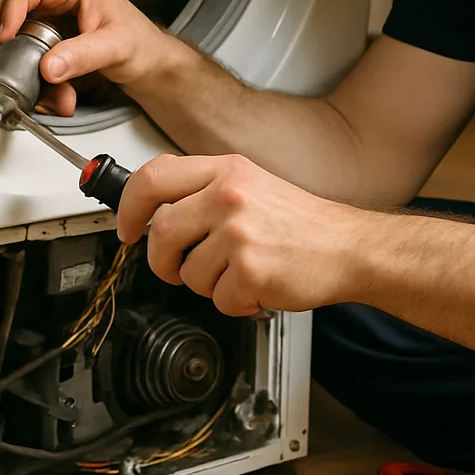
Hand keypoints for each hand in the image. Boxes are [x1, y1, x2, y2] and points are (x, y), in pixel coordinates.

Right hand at [0, 0, 179, 114]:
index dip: (10, 8)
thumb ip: (82, 56)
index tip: (3, 35)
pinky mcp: (52, 42)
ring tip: (45, 90)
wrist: (151, 64)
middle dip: (2, 29)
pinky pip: (31, 56)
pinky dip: (38, 78)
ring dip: (24, 63)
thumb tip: (48, 66)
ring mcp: (53, 20)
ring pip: (18, 34)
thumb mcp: (115, 47)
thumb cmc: (142, 44)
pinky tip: (58, 95)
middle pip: (13, 4)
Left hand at [118, 153, 368, 315]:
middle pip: (160, 232)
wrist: (348, 247)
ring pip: (186, 272)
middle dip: (163, 260)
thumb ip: (205, 191)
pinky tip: (256, 288)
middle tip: (177, 267)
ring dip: (207, 285)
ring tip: (238, 273)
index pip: (154, 177)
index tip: (126, 228)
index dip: (128, 206)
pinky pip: (217, 300)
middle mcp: (230, 195)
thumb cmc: (302, 223)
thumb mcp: (252, 185)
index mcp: (226, 170)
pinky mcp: (251, 269)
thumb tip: (154, 211)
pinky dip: (235, 304)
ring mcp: (239, 232)